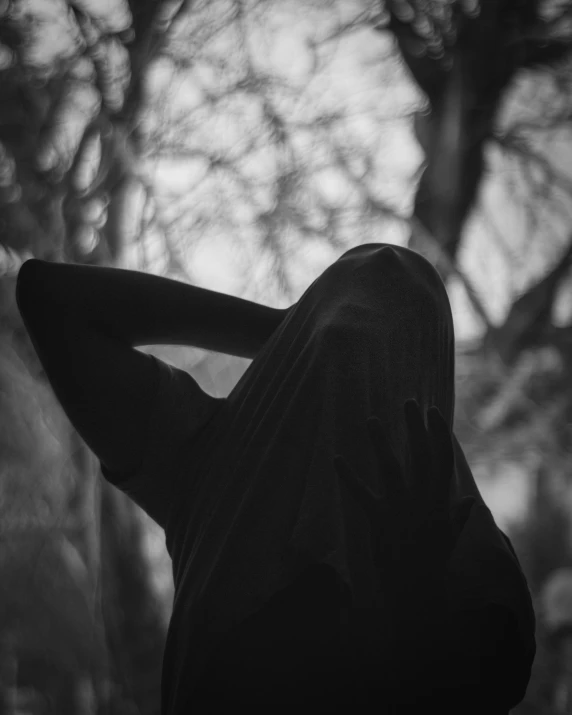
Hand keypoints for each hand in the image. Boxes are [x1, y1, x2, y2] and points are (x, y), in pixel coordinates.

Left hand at [333, 399, 474, 599]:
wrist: (416, 590)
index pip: (442, 460)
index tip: (433, 411)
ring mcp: (401, 510)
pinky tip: (336, 458)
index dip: (438, 433)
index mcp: (439, 501)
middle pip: (420, 456)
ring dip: (381, 442)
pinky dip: (349, 477)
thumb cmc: (433, 563)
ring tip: (371, 419)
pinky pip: (362, 494)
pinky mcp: (379, 520)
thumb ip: (458, 516)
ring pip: (392, 468)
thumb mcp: (450, 537)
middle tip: (409, 402)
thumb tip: (468, 501)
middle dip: (415, 428)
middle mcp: (423, 501)